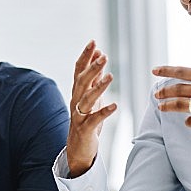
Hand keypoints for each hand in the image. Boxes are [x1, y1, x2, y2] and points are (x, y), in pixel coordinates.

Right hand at [67, 40, 117, 176]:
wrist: (77, 149)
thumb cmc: (86, 121)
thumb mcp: (91, 98)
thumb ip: (94, 79)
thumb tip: (99, 58)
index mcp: (77, 92)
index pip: (79, 70)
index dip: (85, 56)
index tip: (93, 42)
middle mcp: (75, 101)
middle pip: (82, 81)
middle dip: (92, 68)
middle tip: (103, 56)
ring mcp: (79, 115)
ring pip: (86, 99)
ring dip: (98, 87)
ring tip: (110, 76)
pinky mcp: (85, 129)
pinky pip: (94, 119)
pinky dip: (104, 112)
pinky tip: (115, 106)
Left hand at [152, 38, 190, 162]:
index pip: (185, 72)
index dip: (167, 71)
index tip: (154, 70)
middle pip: (179, 89)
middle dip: (164, 91)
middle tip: (157, 94)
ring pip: (182, 105)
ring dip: (169, 106)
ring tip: (162, 107)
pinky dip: (189, 121)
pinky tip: (190, 121)